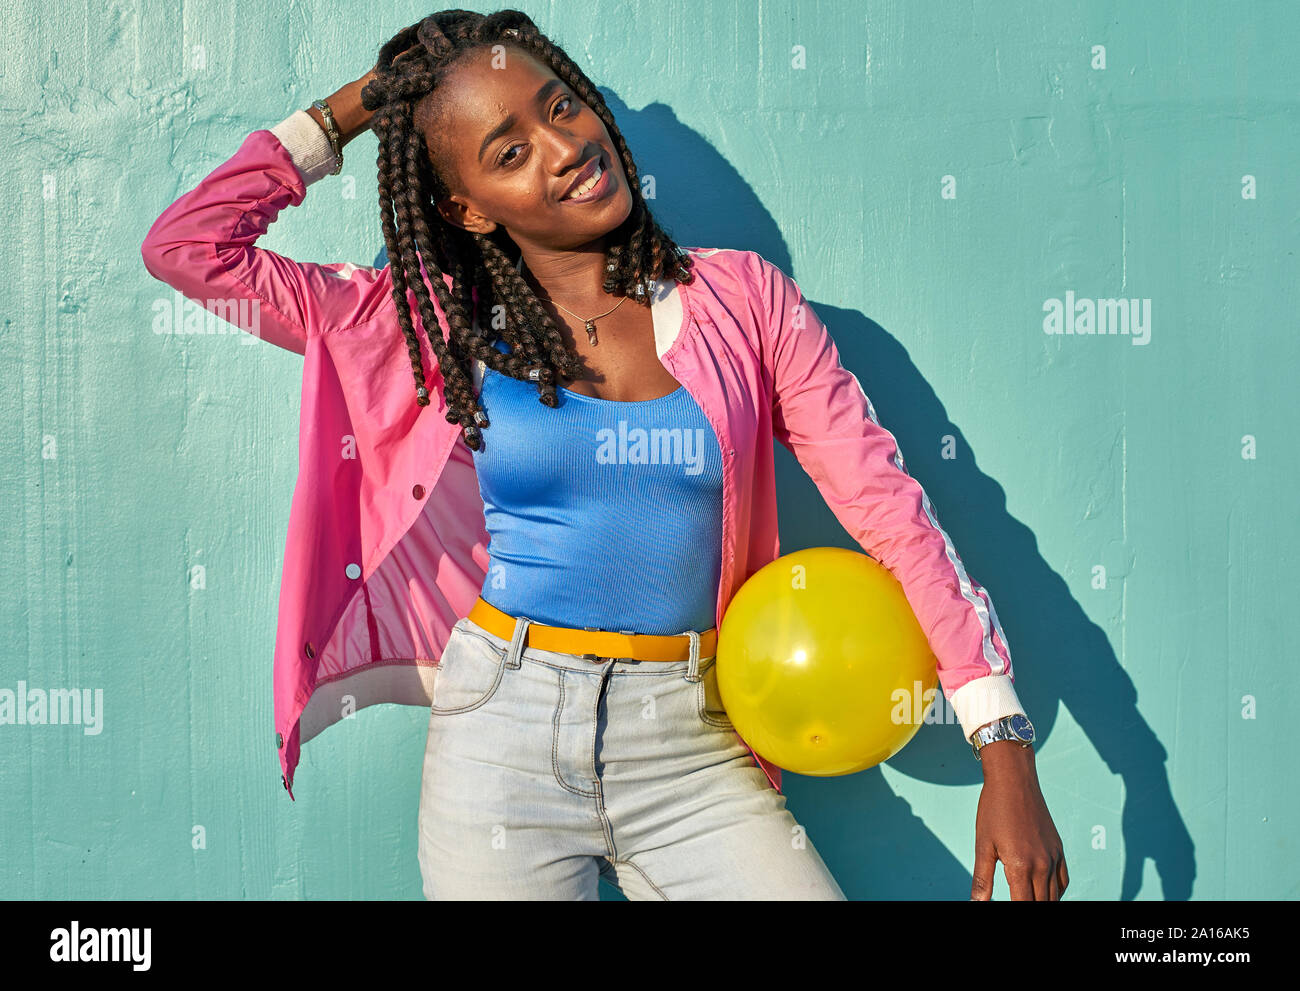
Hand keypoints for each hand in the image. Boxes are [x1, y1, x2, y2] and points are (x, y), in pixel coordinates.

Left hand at [970, 740, 1067, 899]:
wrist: (1014, 780)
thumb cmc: (994, 810)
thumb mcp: (983, 845)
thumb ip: (982, 878)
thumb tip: (977, 903)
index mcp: (1020, 866)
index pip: (1023, 905)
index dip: (1016, 912)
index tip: (1010, 911)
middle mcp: (1042, 865)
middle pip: (1041, 904)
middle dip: (1030, 908)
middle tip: (1017, 903)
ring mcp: (1053, 857)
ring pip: (1054, 895)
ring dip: (1043, 903)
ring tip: (1029, 901)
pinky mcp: (1058, 849)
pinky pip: (1063, 880)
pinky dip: (1056, 893)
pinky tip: (1044, 894)